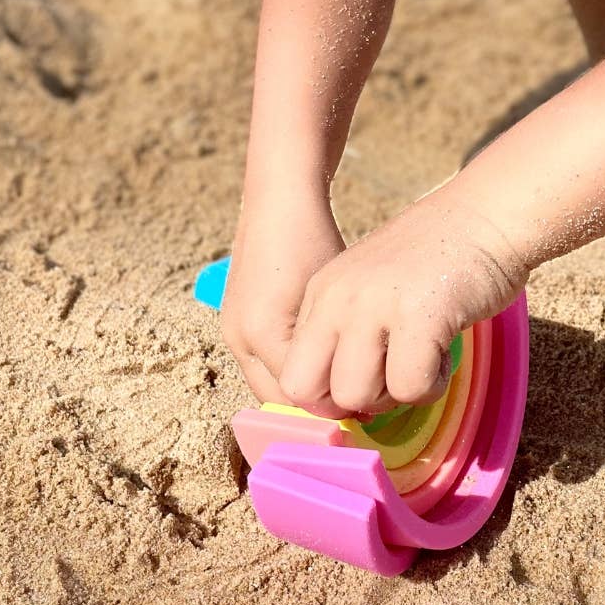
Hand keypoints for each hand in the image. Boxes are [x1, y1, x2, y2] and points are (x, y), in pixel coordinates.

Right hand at [221, 190, 345, 404]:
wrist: (279, 200)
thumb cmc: (312, 240)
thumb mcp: (331, 299)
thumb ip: (337, 349)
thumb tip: (360, 394)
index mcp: (261, 333)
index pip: (299, 397)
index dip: (336, 403)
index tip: (372, 398)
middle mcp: (238, 339)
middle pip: (279, 399)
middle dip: (317, 402)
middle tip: (360, 395)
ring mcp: (233, 331)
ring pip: (271, 383)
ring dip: (305, 385)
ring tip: (343, 374)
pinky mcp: (237, 321)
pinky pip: (265, 363)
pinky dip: (293, 367)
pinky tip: (324, 353)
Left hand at [278, 185, 528, 417]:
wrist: (485, 214)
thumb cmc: (436, 259)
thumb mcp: (369, 285)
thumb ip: (347, 331)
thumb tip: (342, 400)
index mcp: (320, 293)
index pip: (291, 376)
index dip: (326, 397)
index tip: (366, 385)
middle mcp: (337, 298)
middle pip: (314, 392)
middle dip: (356, 402)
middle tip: (394, 375)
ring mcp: (373, 305)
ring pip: (356, 395)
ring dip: (395, 394)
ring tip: (422, 360)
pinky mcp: (417, 315)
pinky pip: (409, 387)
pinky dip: (432, 385)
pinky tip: (444, 353)